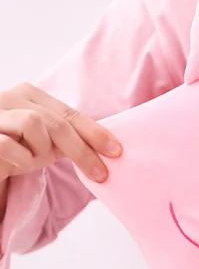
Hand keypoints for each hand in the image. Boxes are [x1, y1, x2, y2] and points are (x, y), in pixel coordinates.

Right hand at [0, 83, 121, 183]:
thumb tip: (109, 148)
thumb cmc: (12, 151)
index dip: (95, 132)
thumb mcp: (43, 143)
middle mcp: (9, 98)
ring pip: (34, 124)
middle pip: (57, 122)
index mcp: (28, 95)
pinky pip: (10, 143)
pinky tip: (16, 166)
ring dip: (40, 151)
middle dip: (82, 150)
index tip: (116, 151)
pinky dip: (21, 159)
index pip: (69, 114)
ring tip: (31, 162)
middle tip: (100, 174)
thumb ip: (69, 139)